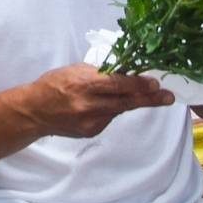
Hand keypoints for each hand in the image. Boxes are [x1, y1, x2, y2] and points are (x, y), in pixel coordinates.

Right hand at [23, 64, 174, 138]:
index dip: (137, 84)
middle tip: (168, 96)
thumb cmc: (53, 84)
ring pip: (119, 110)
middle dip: (149, 98)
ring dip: (133, 102)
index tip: (154, 83)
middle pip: (125, 102)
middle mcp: (89, 105)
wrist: (34, 111)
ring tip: (148, 96)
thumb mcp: (74, 71)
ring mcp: (91, 121)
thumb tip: (124, 74)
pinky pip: (109, 118)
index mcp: (83, 84)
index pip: (117, 84)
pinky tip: (105, 104)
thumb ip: (99, 74)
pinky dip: (112, 110)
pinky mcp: (91, 131)